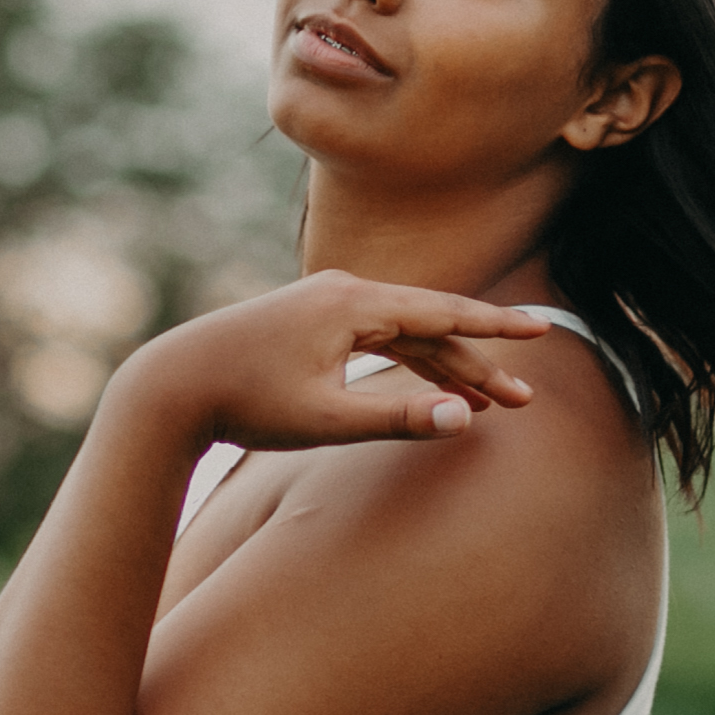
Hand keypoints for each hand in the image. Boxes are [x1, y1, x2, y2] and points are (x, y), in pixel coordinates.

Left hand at [135, 269, 550, 450]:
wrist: (172, 385)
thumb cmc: (245, 403)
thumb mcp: (325, 420)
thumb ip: (397, 418)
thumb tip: (462, 419)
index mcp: (352, 306)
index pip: (443, 312)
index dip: (497, 326)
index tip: (542, 329)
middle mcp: (343, 294)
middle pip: (431, 326)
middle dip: (480, 362)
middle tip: (524, 398)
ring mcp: (326, 305)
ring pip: (405, 335)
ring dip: (447, 367)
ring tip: (488, 402)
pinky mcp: (312, 323)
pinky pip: (378, 338)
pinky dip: (410, 363)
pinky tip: (432, 387)